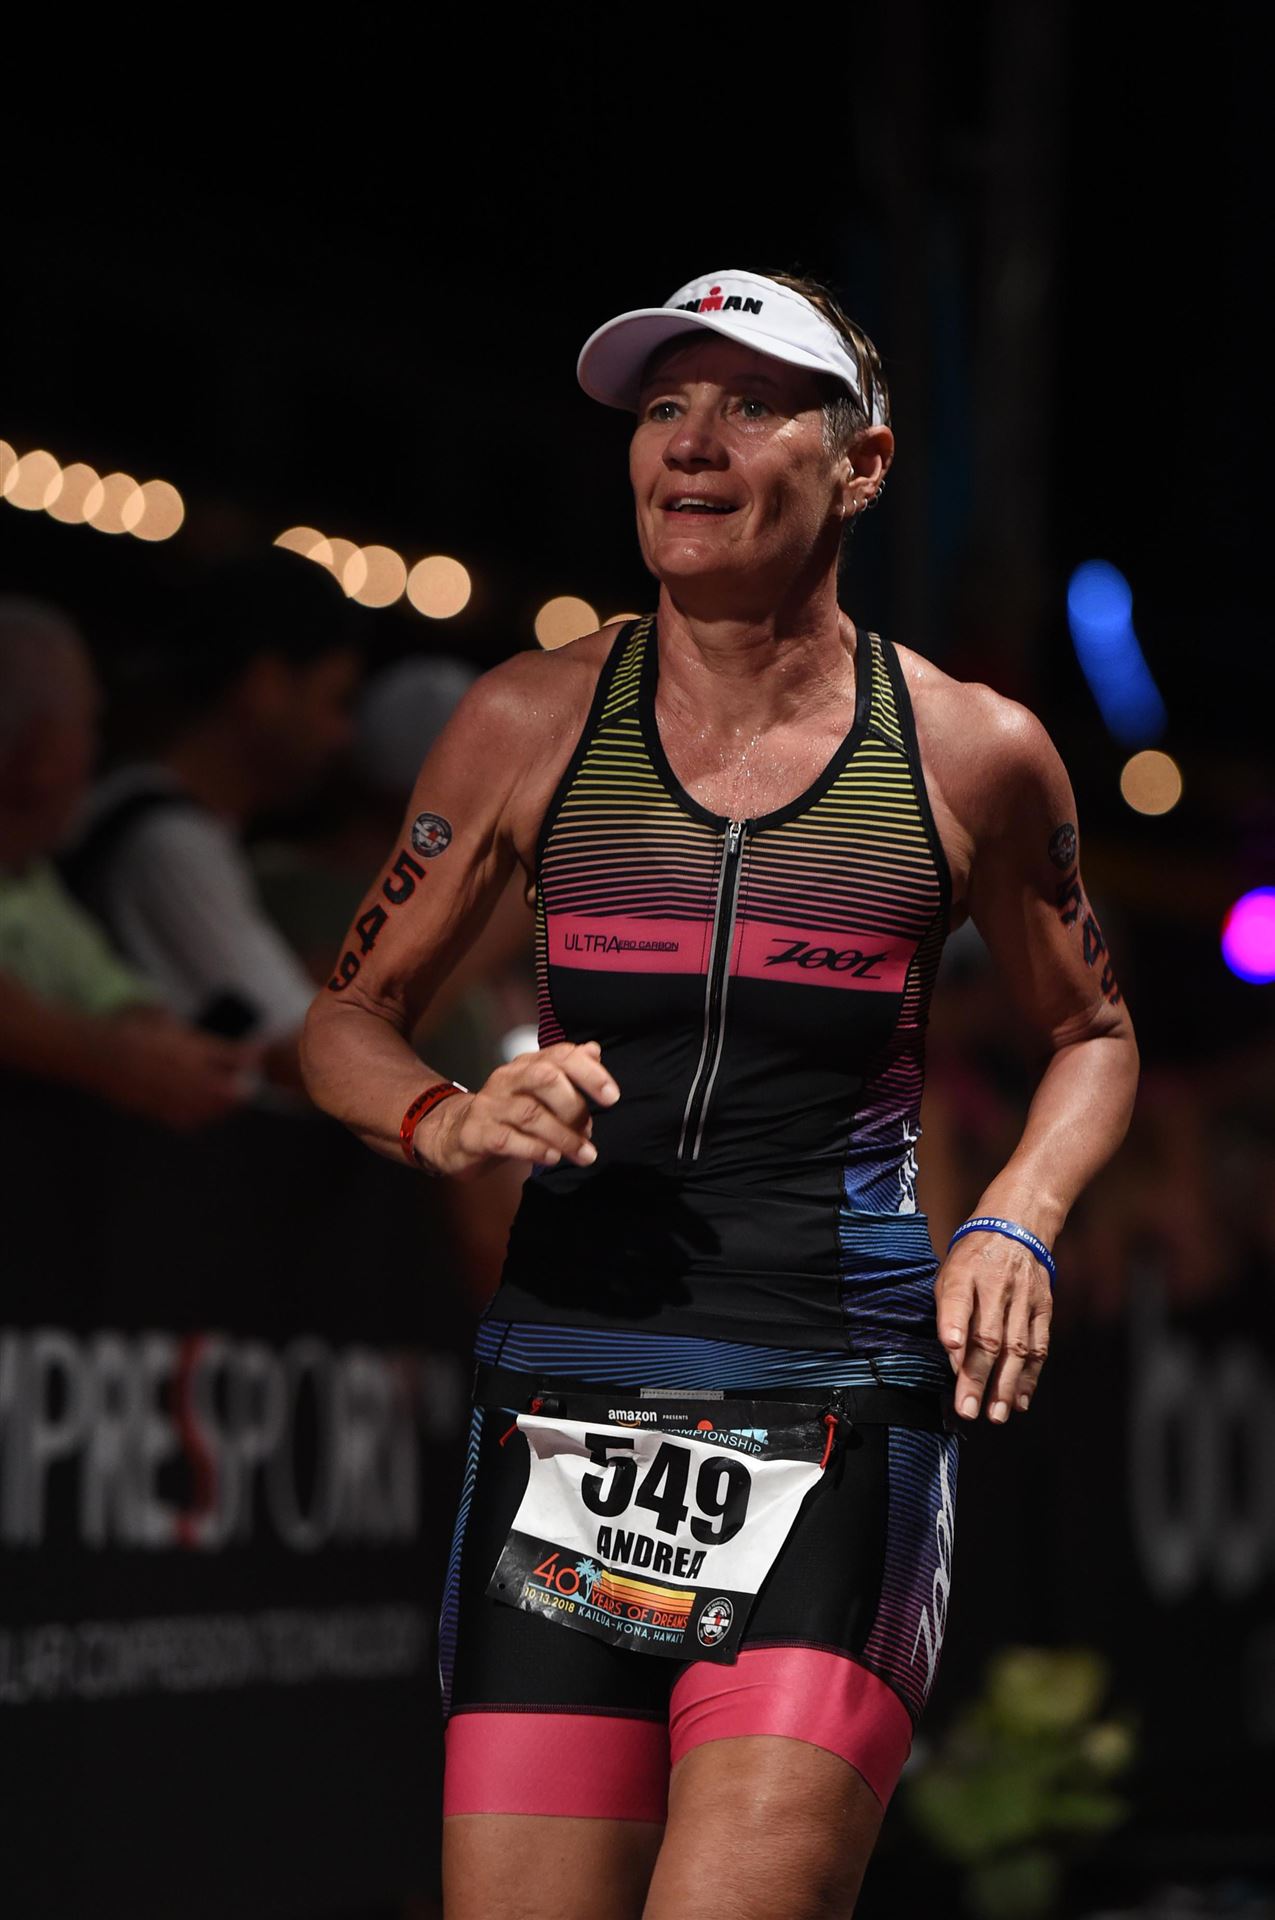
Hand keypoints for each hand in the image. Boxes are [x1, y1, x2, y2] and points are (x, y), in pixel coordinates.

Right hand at [94, 1015, 256, 1130]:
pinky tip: (200, 1102)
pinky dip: (203, 1113)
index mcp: (192, 1050)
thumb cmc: (128, 1027)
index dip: (253, 1055)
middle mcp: (187, 1077)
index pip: (239, 1058)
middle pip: (235, 1091)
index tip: (255, 1050)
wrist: (94, 1052)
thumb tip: (212, 1041)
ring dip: (227, 1100)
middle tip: (246, 1074)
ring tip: (226, 1089)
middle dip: (245, 1083)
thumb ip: (191, 1032)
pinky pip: (192, 1119)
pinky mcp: (159, 1112)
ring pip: (216, 1109)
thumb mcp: (165, 1017)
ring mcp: (174, 1098)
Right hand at [413, 1039, 618, 1181]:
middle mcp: (508, 1079)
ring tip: (584, 1154)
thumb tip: (594, 1050)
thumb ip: (566, 1070)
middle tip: (590, 1132)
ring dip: (563, 1136)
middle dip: (575, 1105)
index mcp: (527, 1064)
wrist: (456, 1132)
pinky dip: (535, 1149)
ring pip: (530, 1113)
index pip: (561, 1055)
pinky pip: (507, 1139)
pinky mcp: (476, 1133)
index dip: (590, 1073)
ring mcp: (490, 1105)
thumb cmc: (508, 1111)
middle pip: (545, 1077)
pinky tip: (552, 1158)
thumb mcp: (538, 1089)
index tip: (612, 1097)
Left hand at [934, 1233, 1051, 1422]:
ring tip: (995, 1414)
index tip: (951, 1349)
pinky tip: (1019, 1400)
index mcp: (965, 1272)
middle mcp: (997, 1285)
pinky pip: (1038, 1347)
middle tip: (968, 1410)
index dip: (953, 1325)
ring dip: (1005, 1385)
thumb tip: (954, 1357)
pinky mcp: (1044, 1308)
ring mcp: (1024, 1298)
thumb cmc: (974, 1258)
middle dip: (977, 1377)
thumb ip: (949, 1312)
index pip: (958, 1300)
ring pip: (1016, 1348)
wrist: (1017, 1228)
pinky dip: (1030, 1377)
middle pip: (987, 1336)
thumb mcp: (950, 1273)